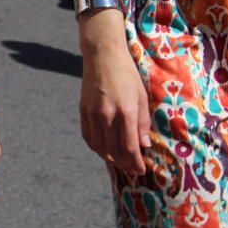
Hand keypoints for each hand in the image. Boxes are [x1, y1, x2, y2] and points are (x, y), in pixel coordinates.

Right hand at [78, 9, 150, 175]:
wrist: (103, 57)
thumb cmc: (127, 75)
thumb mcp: (142, 97)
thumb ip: (142, 122)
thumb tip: (144, 145)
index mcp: (126, 112)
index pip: (130, 147)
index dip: (136, 163)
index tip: (141, 170)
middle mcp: (107, 116)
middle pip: (114, 150)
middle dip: (124, 164)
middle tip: (132, 170)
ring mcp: (93, 114)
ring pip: (99, 146)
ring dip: (109, 158)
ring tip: (119, 162)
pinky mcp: (83, 110)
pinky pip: (88, 136)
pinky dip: (95, 147)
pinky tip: (103, 149)